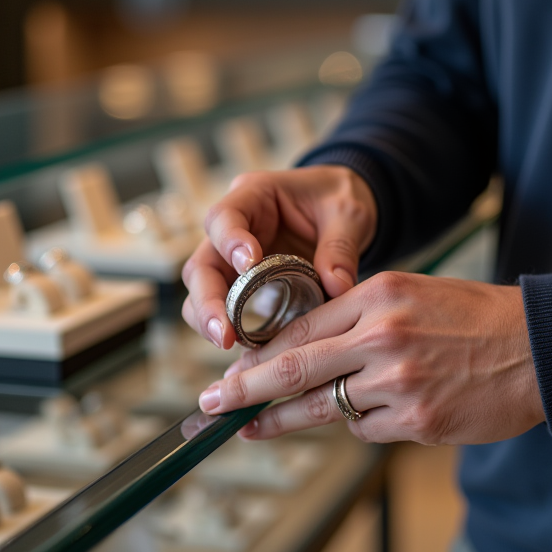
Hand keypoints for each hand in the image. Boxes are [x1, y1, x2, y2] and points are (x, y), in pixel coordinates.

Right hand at [181, 165, 377, 349]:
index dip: (230, 241)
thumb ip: (341, 246)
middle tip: (224, 332)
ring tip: (229, 346)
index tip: (248, 264)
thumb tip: (337, 288)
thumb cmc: (340, 201)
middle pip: (202, 264)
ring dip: (211, 321)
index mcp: (255, 196)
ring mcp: (232, 259)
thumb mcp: (349, 213)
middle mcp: (234, 228)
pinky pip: (227, 311)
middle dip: (208, 300)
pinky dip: (233, 332)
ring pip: (204, 292)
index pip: (225, 216)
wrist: (342, 210)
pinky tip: (247, 356)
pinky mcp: (243, 287)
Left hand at [197, 273, 545, 445]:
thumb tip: (303, 349)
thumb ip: (359, 316)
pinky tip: (380, 413)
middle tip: (211, 404)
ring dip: (287, 420)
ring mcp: (400, 380)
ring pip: (325, 407)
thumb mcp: (413, 293)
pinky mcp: (417, 419)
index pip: (302, 325)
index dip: (259, 352)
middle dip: (245, 390)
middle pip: (296, 367)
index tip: (231, 367)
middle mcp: (384, 335)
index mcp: (379, 294)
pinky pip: (366, 428)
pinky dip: (361, 424)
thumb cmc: (474, 317)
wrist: (538, 346)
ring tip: (253, 429)